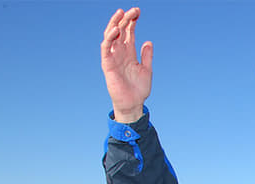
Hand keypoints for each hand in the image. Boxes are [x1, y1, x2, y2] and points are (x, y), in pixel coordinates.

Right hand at [101, 7, 151, 123]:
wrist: (133, 103)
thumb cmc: (139, 89)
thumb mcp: (147, 69)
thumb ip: (147, 56)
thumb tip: (148, 41)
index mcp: (129, 52)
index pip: (129, 32)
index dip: (132, 21)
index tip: (138, 12)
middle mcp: (120, 52)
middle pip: (120, 31)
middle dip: (125, 19)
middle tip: (133, 10)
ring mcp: (113, 57)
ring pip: (111, 36)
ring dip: (115, 24)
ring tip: (121, 13)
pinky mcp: (107, 64)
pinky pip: (106, 48)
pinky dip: (110, 38)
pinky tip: (116, 30)